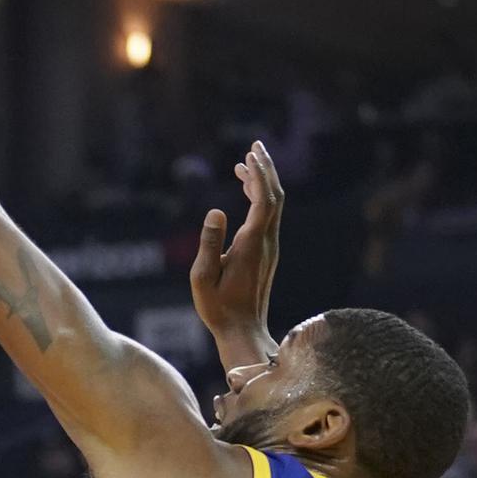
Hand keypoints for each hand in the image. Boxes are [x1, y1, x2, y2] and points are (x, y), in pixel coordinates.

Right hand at [189, 141, 283, 341]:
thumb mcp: (202, 277)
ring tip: (244, 163)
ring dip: (262, 181)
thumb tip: (215, 211)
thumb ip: (209, 243)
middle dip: (266, 169)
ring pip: (273, 206)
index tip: (249, 153)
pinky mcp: (266, 253)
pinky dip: (259, 197)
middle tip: (255, 145)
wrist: (243, 332)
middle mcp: (266, 243)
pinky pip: (267, 217)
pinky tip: (245, 191)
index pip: (263, 200)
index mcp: (252, 245)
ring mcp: (269, 248)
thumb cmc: (218, 308)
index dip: (259, 175)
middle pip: (274, 197)